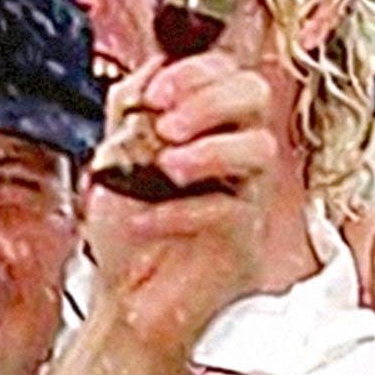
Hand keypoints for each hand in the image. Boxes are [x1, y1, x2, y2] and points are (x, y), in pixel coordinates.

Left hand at [85, 48, 271, 351]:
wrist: (126, 303)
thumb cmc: (128, 235)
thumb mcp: (114, 162)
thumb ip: (130, 113)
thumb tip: (147, 71)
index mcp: (209, 128)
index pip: (228, 73)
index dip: (195, 72)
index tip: (152, 93)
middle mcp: (236, 155)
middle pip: (256, 97)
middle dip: (208, 100)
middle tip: (167, 125)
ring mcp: (247, 197)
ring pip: (259, 150)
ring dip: (208, 150)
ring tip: (164, 169)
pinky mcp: (243, 241)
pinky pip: (233, 212)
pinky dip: (182, 211)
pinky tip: (145, 219)